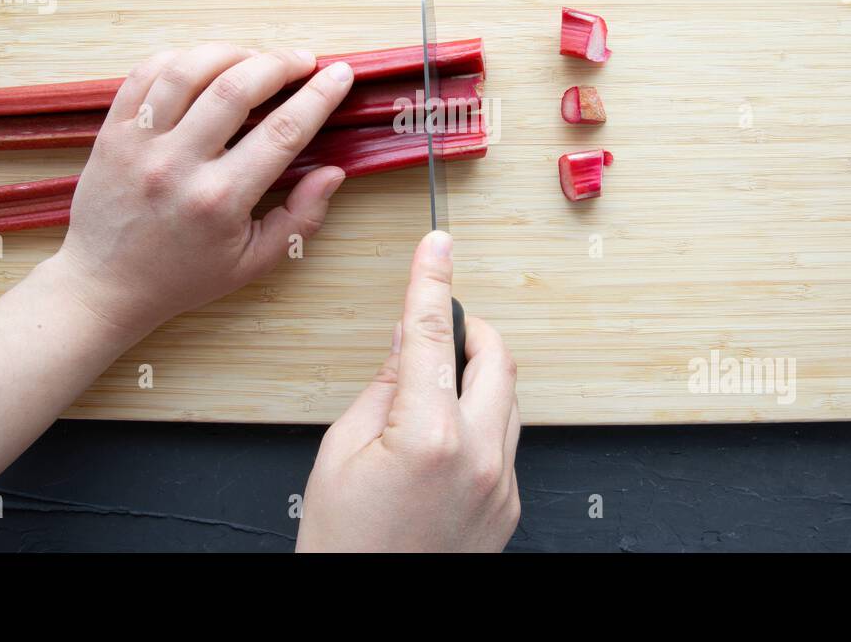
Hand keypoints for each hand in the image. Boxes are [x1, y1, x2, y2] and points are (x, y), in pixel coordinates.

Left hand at [51, 44, 354, 345]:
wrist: (106, 285)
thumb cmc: (185, 276)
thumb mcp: (254, 262)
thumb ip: (301, 218)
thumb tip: (333, 171)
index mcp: (220, 200)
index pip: (283, 132)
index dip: (319, 96)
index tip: (341, 74)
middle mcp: (177, 166)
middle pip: (236, 89)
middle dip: (279, 64)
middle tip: (303, 60)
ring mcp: (139, 145)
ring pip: (188, 71)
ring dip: (231, 52)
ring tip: (255, 58)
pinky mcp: (112, 132)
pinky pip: (146, 74)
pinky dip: (181, 58)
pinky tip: (207, 65)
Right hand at [296, 230, 520, 551]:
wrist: (371, 611)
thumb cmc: (344, 544)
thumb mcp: (340, 453)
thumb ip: (381, 389)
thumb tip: (404, 344)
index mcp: (428, 435)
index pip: (432, 334)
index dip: (431, 281)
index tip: (438, 246)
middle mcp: (478, 456)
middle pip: (496, 359)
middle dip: (471, 331)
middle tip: (439, 328)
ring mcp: (501, 484)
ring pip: (506, 399)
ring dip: (476, 378)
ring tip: (429, 396)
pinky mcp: (510, 505)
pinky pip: (504, 441)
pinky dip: (479, 422)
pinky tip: (441, 441)